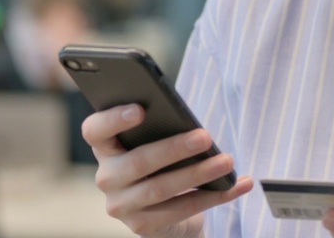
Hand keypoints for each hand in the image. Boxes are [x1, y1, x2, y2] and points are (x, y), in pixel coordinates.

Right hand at [82, 104, 253, 237]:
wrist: (168, 210)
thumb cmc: (164, 161)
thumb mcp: (158, 141)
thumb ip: (162, 128)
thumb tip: (188, 121)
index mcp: (106, 147)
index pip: (94, 130)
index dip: (113, 119)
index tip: (141, 109)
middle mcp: (107, 177)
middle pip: (138, 161)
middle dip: (175, 148)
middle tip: (205, 136)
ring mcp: (122, 205)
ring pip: (161, 188)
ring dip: (199, 173)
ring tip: (226, 161)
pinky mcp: (142, 225)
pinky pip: (182, 209)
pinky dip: (216, 196)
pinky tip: (238, 184)